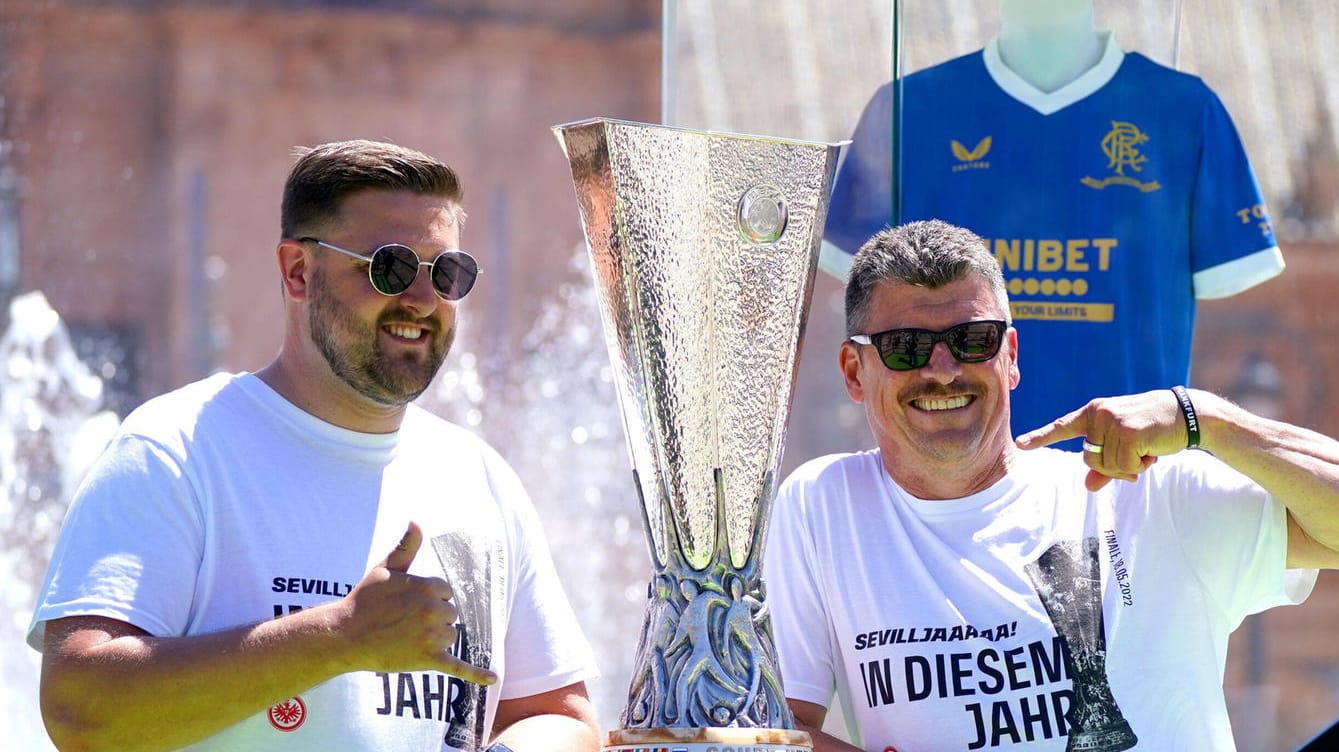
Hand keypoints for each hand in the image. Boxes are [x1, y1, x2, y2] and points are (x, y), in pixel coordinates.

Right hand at [337, 521, 496, 684]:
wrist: (345, 635)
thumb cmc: (364, 599)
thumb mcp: (385, 568)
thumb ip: (406, 546)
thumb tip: (416, 521)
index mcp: (428, 586)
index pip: (445, 592)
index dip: (428, 598)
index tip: (407, 604)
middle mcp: (434, 610)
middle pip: (450, 614)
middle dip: (432, 618)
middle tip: (403, 622)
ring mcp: (432, 636)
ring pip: (451, 636)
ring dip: (436, 639)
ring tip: (407, 637)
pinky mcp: (428, 660)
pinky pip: (457, 667)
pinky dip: (476, 674)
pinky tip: (493, 679)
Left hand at [1016, 389, 1189, 491]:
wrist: (1188, 414)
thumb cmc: (1153, 429)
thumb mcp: (1125, 445)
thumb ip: (1105, 466)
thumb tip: (1088, 486)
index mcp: (1094, 412)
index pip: (1062, 426)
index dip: (1041, 437)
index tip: (1020, 444)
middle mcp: (1099, 414)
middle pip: (1089, 459)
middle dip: (1112, 467)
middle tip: (1135, 457)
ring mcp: (1113, 422)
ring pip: (1106, 465)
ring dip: (1129, 467)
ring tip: (1145, 450)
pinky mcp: (1128, 432)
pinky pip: (1123, 466)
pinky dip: (1139, 466)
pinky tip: (1152, 451)